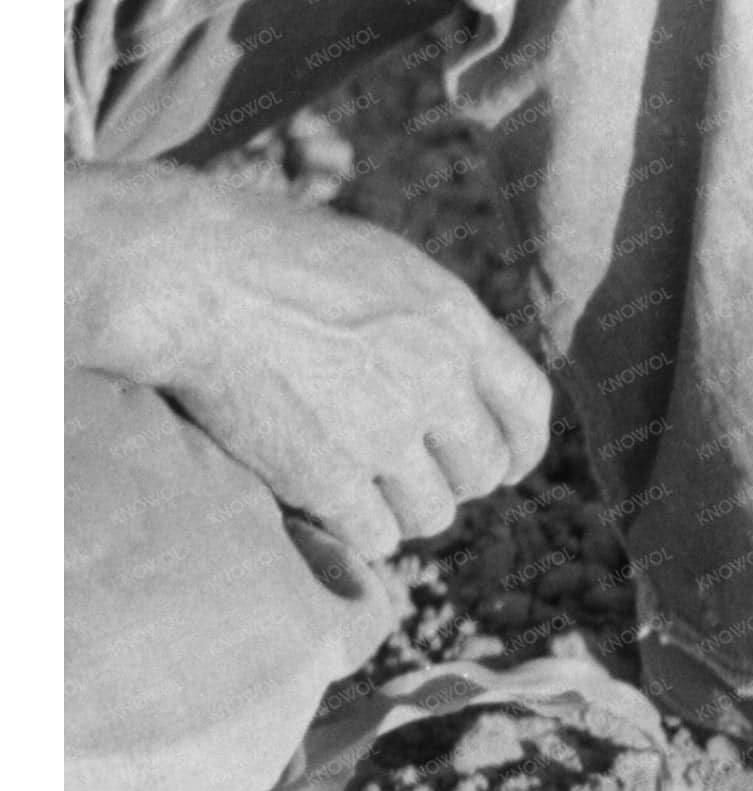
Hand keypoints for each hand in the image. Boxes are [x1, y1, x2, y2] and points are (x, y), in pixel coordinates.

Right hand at [66, 163, 550, 559]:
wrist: (184, 274)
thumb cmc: (264, 254)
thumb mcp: (379, 265)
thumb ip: (431, 323)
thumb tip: (462, 375)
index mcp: (456, 322)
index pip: (529, 408)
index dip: (520, 447)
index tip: (503, 467)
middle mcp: (436, 380)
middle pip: (483, 471)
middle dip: (451, 479)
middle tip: (407, 474)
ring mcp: (385, 431)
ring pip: (433, 513)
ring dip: (402, 510)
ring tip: (362, 489)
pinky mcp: (330, 476)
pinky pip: (377, 536)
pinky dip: (358, 531)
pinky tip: (329, 508)